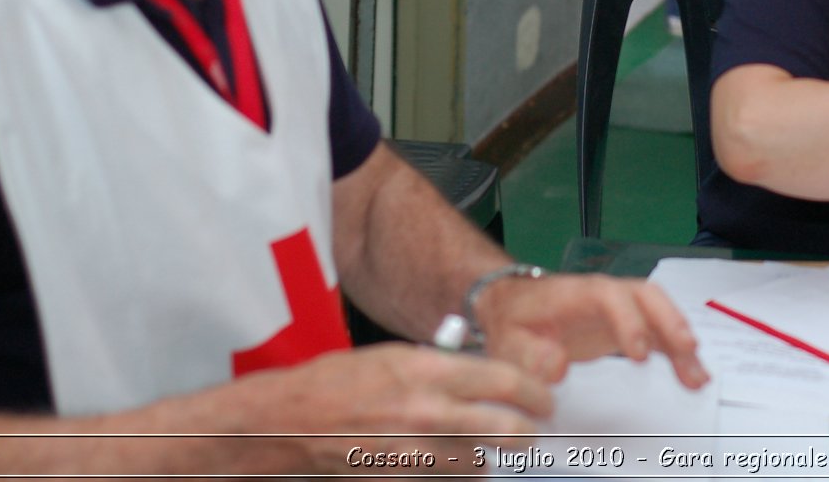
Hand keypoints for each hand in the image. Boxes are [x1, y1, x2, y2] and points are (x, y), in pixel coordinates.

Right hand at [244, 342, 552, 473]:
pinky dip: (453, 477)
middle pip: (508, 431)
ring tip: (472, 446)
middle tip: (530, 431)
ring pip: (480, 465)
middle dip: (526, 432)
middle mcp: (428, 414)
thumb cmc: (332, 385)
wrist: (284, 426)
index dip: (535, 393)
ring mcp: (416, 457)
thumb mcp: (393, 358)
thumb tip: (486, 380)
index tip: (544, 399)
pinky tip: (442, 464)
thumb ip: (442, 369)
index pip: (506, 382)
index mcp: (427, 371)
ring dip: (483, 457)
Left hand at [476, 274, 709, 389]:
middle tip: (687, 352)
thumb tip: (556, 368)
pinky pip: (660, 332)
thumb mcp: (509, 341)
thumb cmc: (514, 320)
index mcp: (578, 294)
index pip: (610, 297)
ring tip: (698, 376)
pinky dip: (678, 352)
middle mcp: (607, 294)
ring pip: (660, 313)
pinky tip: (692, 375)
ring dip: (681, 341)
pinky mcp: (629, 324)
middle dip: (670, 322)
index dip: (629, 321)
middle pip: (647, 296)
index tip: (640, 354)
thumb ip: (529, 356)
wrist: (514, 304)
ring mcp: (621, 308)